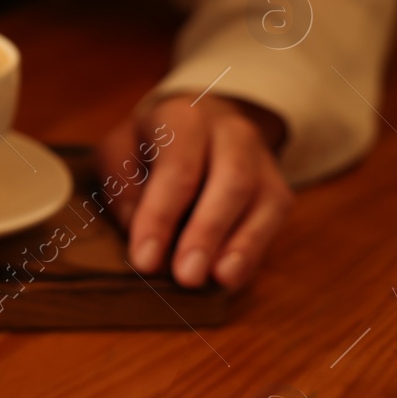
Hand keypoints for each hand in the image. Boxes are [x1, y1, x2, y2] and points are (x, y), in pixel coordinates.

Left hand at [99, 94, 291, 288]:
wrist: (200, 120)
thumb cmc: (150, 145)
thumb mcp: (119, 153)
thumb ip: (122, 188)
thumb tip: (137, 233)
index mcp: (183, 118)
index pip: (177, 168)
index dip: (161, 216)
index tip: (144, 260)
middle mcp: (231, 132)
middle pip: (231, 180)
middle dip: (207, 232)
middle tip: (186, 276)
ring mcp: (261, 158)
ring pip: (262, 200)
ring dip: (241, 245)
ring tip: (218, 279)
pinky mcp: (277, 186)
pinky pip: (274, 218)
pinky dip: (254, 250)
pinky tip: (232, 276)